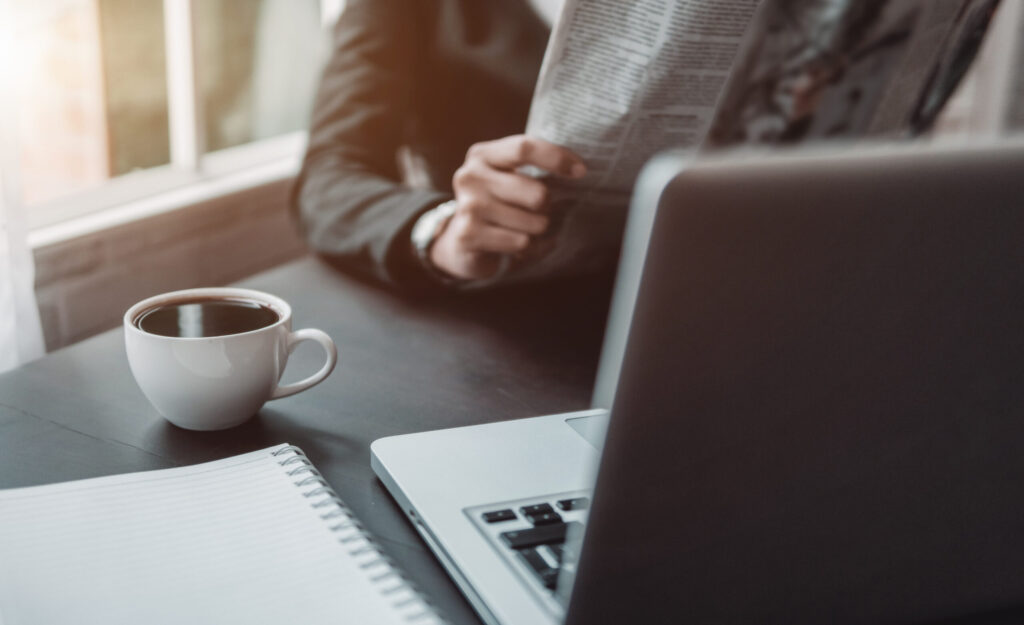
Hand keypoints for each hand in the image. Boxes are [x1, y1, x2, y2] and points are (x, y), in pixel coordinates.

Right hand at [430, 135, 585, 280]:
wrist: (461, 242)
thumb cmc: (497, 204)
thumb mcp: (507, 176)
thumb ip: (533, 166)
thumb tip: (578, 168)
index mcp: (482, 155)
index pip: (524, 148)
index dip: (557, 158)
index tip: (580, 172)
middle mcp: (470, 177)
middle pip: (537, 193)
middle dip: (547, 207)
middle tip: (536, 212)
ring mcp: (468, 207)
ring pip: (534, 223)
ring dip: (536, 230)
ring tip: (521, 229)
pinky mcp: (469, 235)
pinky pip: (522, 243)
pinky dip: (528, 248)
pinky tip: (514, 246)